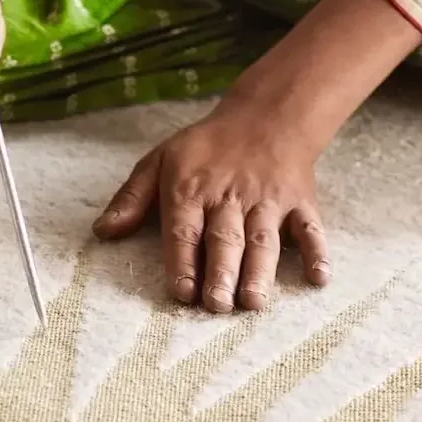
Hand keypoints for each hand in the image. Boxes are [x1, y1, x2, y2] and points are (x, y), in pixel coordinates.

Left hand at [92, 99, 330, 312]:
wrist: (266, 115)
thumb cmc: (206, 147)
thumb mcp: (160, 160)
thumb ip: (132, 198)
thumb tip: (102, 231)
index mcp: (190, 189)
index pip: (184, 230)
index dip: (182, 261)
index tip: (182, 292)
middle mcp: (229, 197)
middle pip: (224, 239)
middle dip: (220, 272)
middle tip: (216, 306)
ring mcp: (267, 200)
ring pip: (263, 239)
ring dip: (259, 271)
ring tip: (253, 302)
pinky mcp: (300, 202)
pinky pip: (310, 228)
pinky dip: (317, 252)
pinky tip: (319, 278)